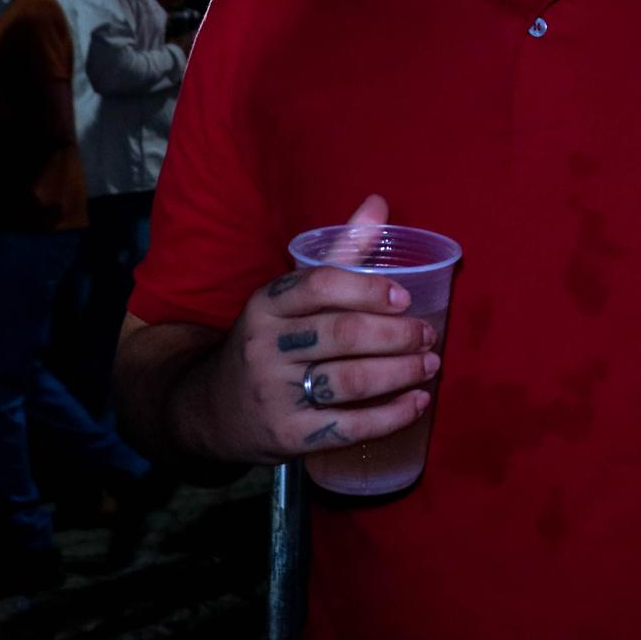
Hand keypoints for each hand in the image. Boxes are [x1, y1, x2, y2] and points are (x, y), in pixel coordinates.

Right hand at [187, 195, 436, 461]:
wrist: (211, 409)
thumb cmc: (270, 342)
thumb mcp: (289, 296)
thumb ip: (338, 253)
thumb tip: (378, 203)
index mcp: (267, 303)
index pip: (320, 285)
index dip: (369, 289)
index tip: (406, 298)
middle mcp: (266, 346)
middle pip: (344, 334)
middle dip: (397, 334)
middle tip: (428, 336)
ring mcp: (275, 393)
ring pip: (351, 380)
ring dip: (402, 372)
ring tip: (429, 366)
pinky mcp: (288, 435)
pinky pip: (350, 426)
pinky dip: (392, 415)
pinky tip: (417, 403)